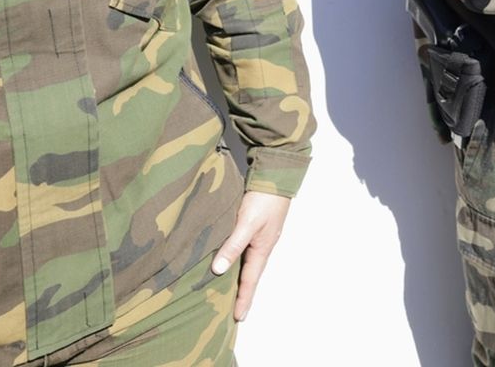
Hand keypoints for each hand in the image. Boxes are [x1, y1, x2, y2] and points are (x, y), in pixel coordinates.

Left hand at [212, 190, 291, 321]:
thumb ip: (233, 245)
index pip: (251, 280)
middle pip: (251, 275)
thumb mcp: (247, 224)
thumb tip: (218, 270)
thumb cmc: (264, 200)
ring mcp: (259, 237)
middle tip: (234, 313)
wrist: (275, 177)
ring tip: (229, 293)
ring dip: (240, 279)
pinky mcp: (254, 228)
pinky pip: (244, 252)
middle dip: (243, 294)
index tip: (238, 318)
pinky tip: (229, 263)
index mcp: (262, 248)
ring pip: (247, 263)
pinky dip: (237, 262)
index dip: (244, 299)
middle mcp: (262, 246)